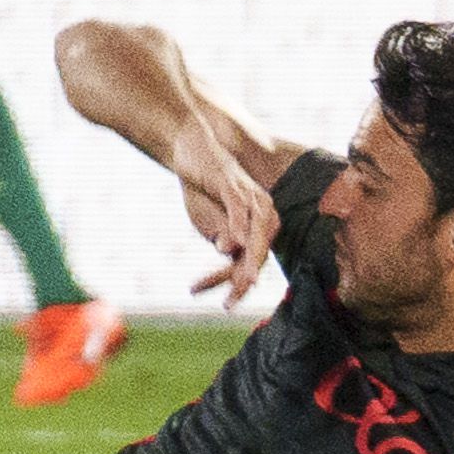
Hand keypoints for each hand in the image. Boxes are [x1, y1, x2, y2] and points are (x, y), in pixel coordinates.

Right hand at [174, 121, 278, 303]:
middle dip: (246, 279)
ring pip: (256, 236)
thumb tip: (230, 250)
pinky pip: (240, 210)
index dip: (239, 285)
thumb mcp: (208, 219)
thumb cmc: (202, 184)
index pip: (253, 262)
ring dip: (248, 261)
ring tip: (244, 283)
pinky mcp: (233, 186)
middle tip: (231, 303)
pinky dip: (238, 228)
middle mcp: (262, 212)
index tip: (226, 305)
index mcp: (259, 223)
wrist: (191, 147)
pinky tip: (232, 245)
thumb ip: (220, 235)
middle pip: (260, 253)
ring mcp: (250, 198)